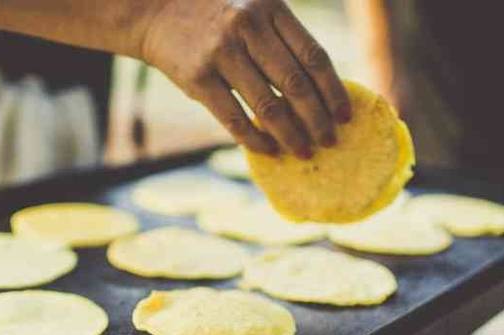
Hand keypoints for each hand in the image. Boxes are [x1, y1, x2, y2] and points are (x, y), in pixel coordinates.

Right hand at [139, 0, 350, 157]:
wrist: (157, 10)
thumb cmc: (218, 15)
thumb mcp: (255, 9)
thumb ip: (284, 40)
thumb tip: (321, 93)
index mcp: (271, 8)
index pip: (314, 56)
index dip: (334, 90)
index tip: (345, 116)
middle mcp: (248, 27)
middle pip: (296, 85)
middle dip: (318, 119)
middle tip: (330, 141)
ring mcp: (221, 52)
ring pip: (268, 106)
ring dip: (291, 135)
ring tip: (305, 152)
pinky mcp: (198, 78)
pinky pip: (235, 118)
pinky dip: (256, 139)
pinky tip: (270, 150)